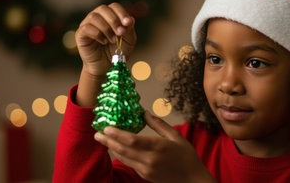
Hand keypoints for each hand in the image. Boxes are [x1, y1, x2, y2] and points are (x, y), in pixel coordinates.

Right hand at [76, 3, 135, 76]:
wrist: (106, 67)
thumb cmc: (116, 52)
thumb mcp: (128, 41)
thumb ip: (130, 30)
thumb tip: (130, 19)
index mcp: (109, 16)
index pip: (114, 7)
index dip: (121, 13)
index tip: (128, 23)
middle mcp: (97, 17)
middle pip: (103, 9)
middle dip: (114, 20)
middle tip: (121, 33)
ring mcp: (87, 24)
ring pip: (94, 17)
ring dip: (106, 28)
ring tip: (113, 40)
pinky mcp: (80, 34)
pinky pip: (86, 28)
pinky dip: (97, 34)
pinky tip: (104, 42)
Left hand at [94, 111, 216, 182]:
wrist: (193, 181)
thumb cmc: (187, 157)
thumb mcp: (175, 136)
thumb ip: (158, 124)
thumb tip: (145, 112)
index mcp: (158, 147)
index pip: (132, 140)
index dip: (117, 134)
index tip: (106, 127)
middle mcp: (150, 159)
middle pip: (123, 149)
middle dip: (108, 141)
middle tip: (97, 134)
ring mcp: (146, 169)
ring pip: (124, 158)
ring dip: (112, 148)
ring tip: (103, 139)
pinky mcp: (145, 175)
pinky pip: (129, 164)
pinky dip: (121, 155)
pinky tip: (117, 149)